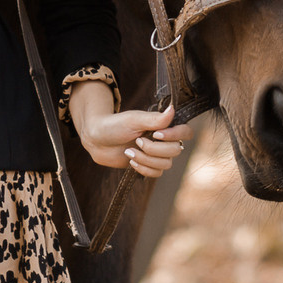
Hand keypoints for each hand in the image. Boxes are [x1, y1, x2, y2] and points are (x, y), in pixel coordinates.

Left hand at [68, 84, 189, 178]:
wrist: (96, 140)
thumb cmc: (114, 125)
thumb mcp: (133, 120)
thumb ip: (155, 118)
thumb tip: (172, 109)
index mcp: (163, 126)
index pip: (185, 132)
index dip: (175, 135)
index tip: (155, 134)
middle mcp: (164, 140)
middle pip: (175, 151)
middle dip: (154, 149)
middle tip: (136, 141)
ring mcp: (157, 154)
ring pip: (166, 164)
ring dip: (146, 160)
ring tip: (129, 152)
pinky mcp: (148, 166)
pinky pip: (156, 173)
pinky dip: (143, 168)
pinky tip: (131, 161)